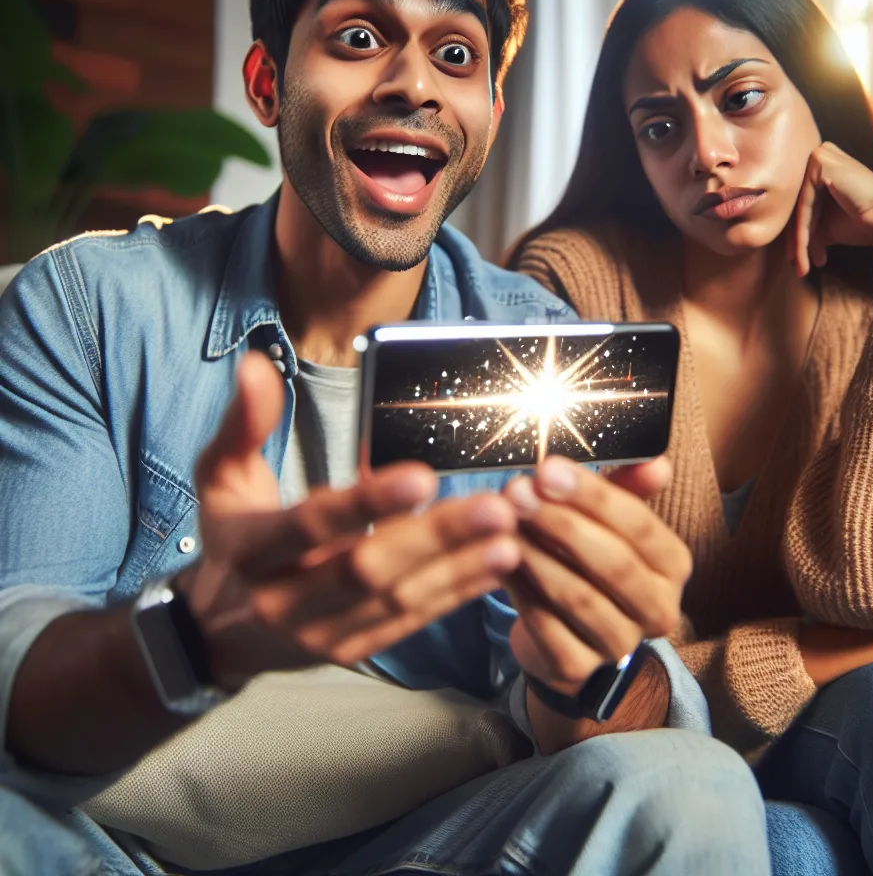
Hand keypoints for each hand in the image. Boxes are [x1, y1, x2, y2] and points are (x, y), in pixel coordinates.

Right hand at [184, 352, 521, 687]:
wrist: (216, 633)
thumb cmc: (231, 538)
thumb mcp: (221, 477)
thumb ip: (244, 424)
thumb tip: (255, 366)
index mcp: (253, 551)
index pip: (312, 526)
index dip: (367, 503)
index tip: (423, 476)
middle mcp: (282, 602)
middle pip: (366, 570)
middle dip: (435, 539)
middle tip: (495, 508)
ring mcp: (317, 636)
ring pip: (396, 602)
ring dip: (458, 570)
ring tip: (510, 536)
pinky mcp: (348, 652)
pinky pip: (407, 624)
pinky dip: (453, 596)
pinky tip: (494, 568)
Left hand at [502, 456, 689, 695]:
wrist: (564, 627)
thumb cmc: (589, 558)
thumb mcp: (609, 518)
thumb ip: (629, 487)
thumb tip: (657, 463)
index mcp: (673, 565)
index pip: (640, 525)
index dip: (593, 496)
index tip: (548, 469)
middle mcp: (659, 610)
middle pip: (613, 563)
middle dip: (561, 523)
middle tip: (518, 493)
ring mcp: (620, 645)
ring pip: (579, 596)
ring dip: (537, 554)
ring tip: (503, 522)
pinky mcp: (578, 669)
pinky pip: (545, 626)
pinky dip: (520, 590)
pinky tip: (497, 561)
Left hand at [788, 141, 872, 276]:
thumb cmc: (863, 223)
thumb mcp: (826, 227)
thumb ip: (807, 231)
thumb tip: (791, 255)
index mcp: (822, 166)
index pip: (801, 206)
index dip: (797, 236)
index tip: (798, 262)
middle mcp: (819, 155)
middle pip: (798, 208)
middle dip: (796, 242)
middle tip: (798, 268)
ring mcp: (819, 155)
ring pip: (799, 209)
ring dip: (799, 243)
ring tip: (801, 267)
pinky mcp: (819, 163)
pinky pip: (804, 206)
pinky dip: (802, 233)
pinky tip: (803, 255)